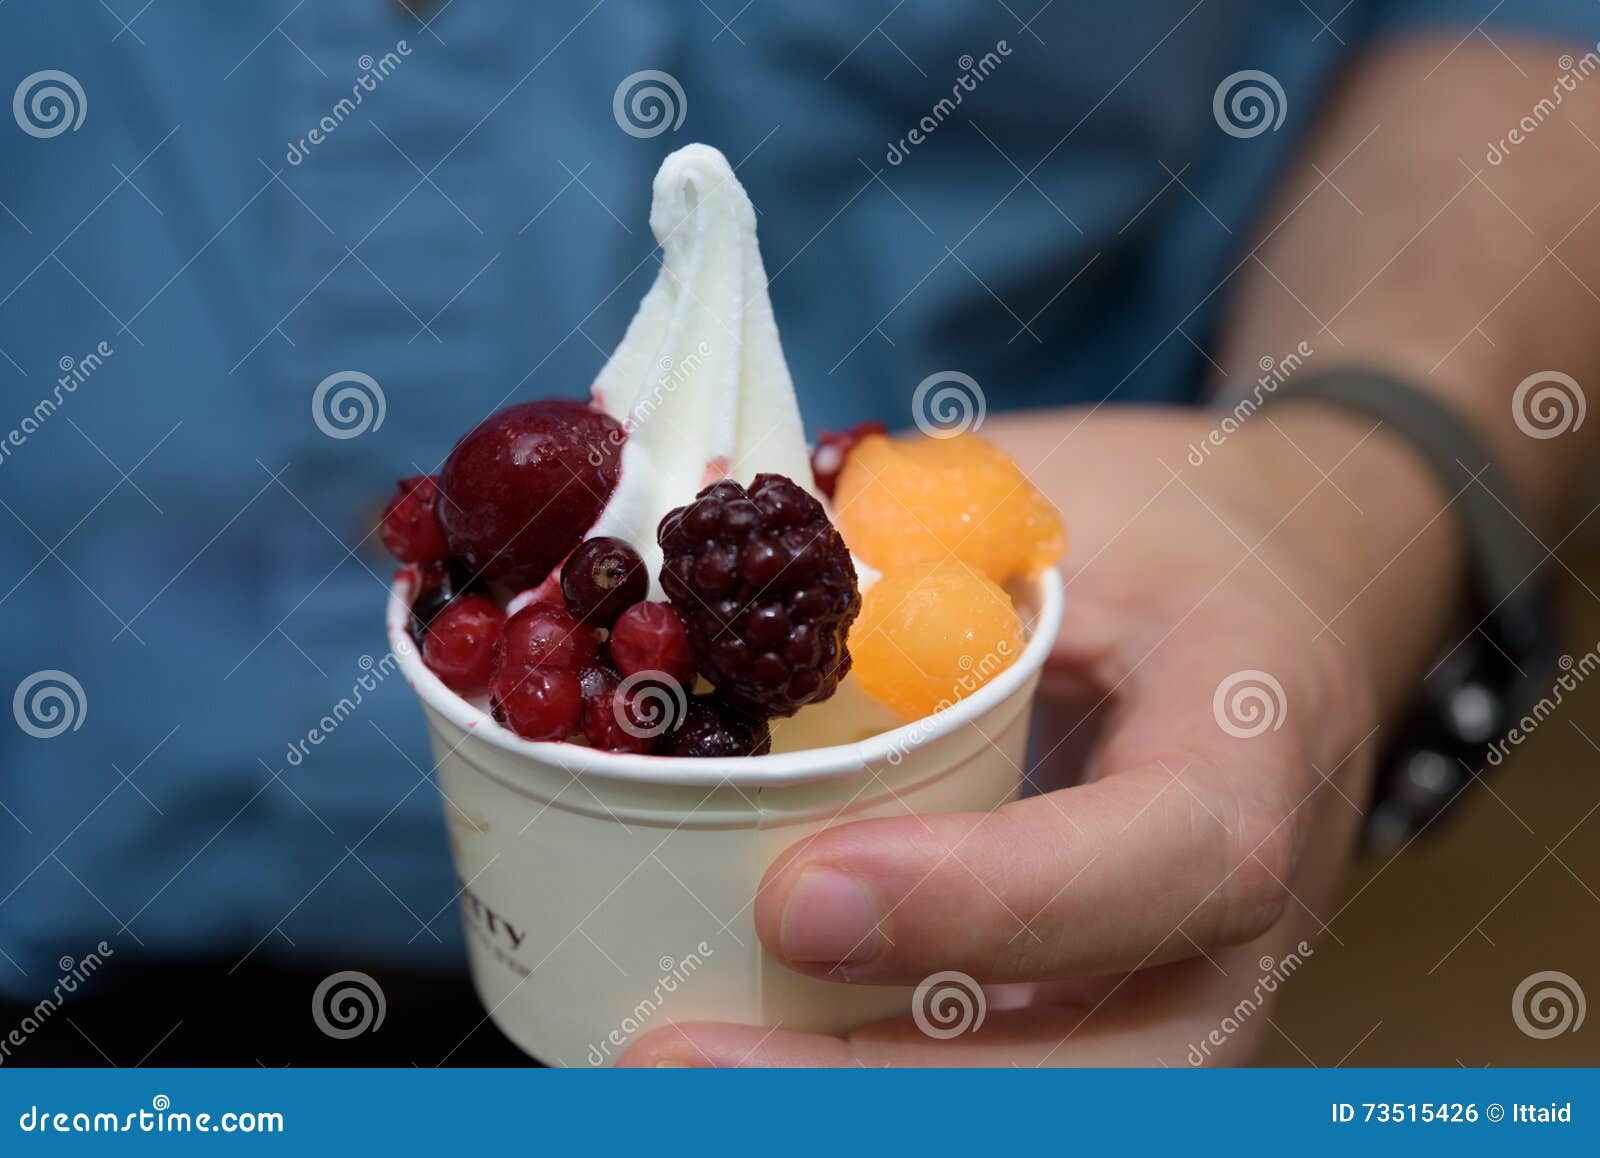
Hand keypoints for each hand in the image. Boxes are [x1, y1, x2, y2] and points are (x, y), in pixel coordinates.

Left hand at [619, 403, 1460, 1065]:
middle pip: (1113, 1078)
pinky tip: (746, 1065)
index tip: (797, 898)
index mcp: (1249, 751)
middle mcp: (1246, 915)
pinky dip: (877, 1083)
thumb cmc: (1174, 537)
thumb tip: (700, 555)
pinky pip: (1021, 1080)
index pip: (1158, 867)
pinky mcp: (1128, 1013)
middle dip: (882, 1093)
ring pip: (1060, 1105)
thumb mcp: (1063, 497)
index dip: (984, 902)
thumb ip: (909, 535)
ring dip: (861, 1103)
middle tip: (678, 1058)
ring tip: (680, 1073)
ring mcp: (1192, 983)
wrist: (1296, 599)